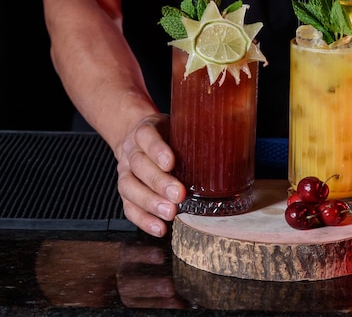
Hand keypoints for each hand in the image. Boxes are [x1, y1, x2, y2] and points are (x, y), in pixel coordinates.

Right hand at [116, 113, 186, 236]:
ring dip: (150, 203)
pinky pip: (129, 207)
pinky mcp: (124, 191)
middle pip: (139, 165)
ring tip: (170, 213)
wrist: (136, 138)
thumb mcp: (176, 126)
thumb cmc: (165, 134)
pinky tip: (160, 227)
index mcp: (144, 130)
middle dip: (159, 182)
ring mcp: (125, 171)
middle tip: (178, 194)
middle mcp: (132, 150)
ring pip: (129, 187)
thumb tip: (224, 145)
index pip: (146, 136)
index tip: (170, 162)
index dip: (157, 150)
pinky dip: (143, 220)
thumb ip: (192, 133)